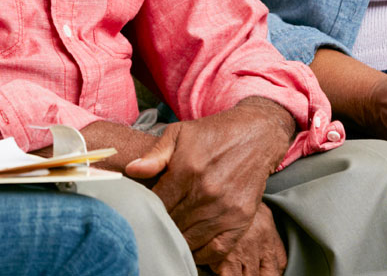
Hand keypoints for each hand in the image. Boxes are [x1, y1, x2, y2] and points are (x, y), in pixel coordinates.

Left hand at [124, 98, 292, 272]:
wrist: (255, 135)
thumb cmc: (212, 133)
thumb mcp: (179, 133)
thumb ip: (155, 154)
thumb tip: (131, 170)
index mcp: (187, 169)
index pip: (157, 203)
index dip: (148, 209)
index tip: (145, 207)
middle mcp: (206, 192)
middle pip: (173, 224)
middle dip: (161, 224)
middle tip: (156, 222)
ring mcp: (225, 208)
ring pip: (191, 240)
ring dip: (179, 240)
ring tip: (172, 233)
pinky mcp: (241, 219)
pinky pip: (216, 249)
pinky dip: (202, 253)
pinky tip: (193, 245)